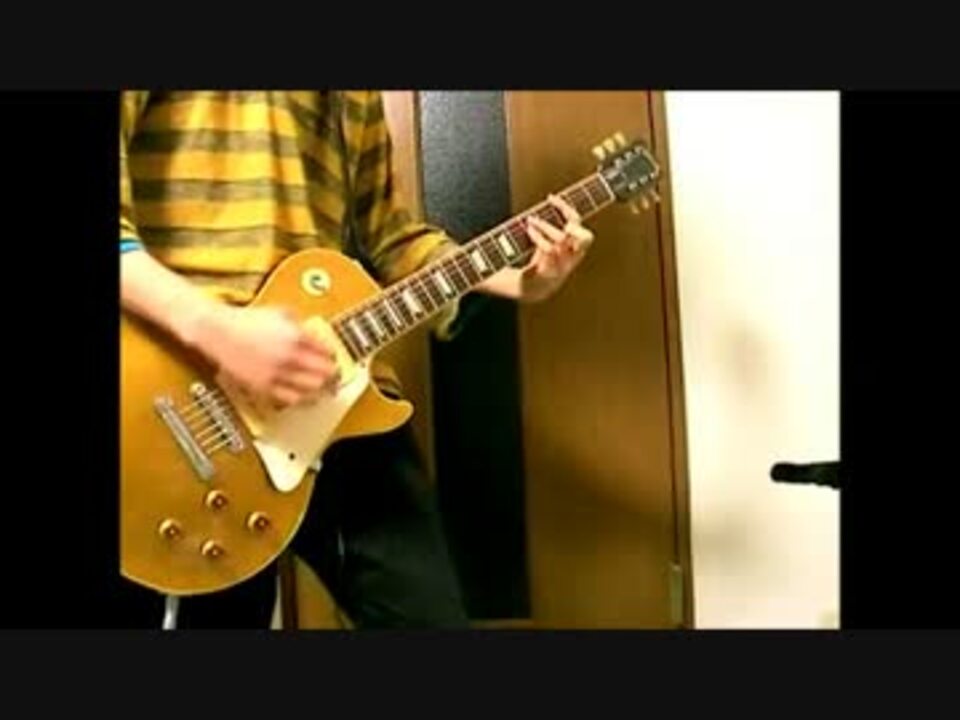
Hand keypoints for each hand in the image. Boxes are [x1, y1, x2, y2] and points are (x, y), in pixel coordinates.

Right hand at [192, 305, 340, 409]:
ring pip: (311, 389)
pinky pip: (290, 399)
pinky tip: (302, 395)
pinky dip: (300, 398)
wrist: (219, 331)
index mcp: (296, 337)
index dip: (334, 357)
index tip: (334, 359)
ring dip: (320, 389)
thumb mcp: (280, 312)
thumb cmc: (246, 321)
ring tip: (322, 388)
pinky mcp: (264, 386)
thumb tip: (314, 334)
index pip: (328, 352)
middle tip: (334, 376)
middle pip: (324, 373)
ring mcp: (277, 373)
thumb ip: (301, 324)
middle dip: (332, 375)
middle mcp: (289, 356)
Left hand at [519, 194, 594, 301]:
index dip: (566, 208)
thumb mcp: (550, 245)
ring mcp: (564, 264)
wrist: (533, 291)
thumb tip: (544, 208)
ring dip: (545, 225)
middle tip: (553, 214)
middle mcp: (573, 257)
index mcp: (575, 247)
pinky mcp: (553, 271)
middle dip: (572, 222)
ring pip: (563, 238)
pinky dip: (539, 236)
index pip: (577, 222)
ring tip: (532, 219)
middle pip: (585, 236)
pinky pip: (550, 250)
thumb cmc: (541, 264)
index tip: (551, 198)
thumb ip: (553, 229)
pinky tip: (530, 230)